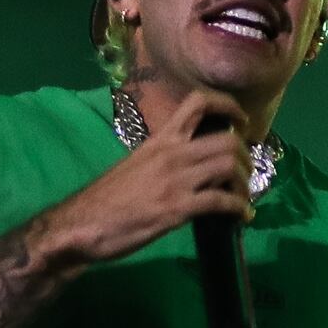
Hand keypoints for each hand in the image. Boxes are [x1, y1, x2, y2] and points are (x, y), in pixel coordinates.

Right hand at [44, 88, 252, 263]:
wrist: (82, 224)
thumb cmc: (106, 197)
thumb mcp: (136, 164)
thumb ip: (164, 159)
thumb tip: (190, 165)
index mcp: (159, 139)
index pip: (198, 103)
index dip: (228, 106)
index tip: (242, 122)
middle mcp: (171, 153)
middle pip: (226, 139)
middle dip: (245, 155)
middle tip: (245, 171)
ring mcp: (175, 180)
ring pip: (229, 165)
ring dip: (245, 182)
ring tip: (243, 195)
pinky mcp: (177, 208)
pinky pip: (221, 201)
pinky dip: (239, 208)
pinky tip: (242, 217)